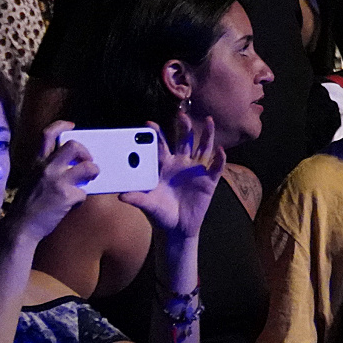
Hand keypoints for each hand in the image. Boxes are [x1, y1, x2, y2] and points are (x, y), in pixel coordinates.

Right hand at [23, 121, 100, 237]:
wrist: (20, 226)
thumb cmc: (27, 205)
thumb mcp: (31, 179)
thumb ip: (46, 169)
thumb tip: (69, 166)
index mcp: (37, 162)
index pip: (47, 135)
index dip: (61, 126)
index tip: (72, 126)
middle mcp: (47, 168)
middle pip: (73, 146)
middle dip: (86, 151)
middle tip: (87, 160)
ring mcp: (57, 181)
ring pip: (88, 167)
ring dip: (93, 172)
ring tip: (90, 178)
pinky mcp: (66, 196)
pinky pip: (84, 192)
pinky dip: (81, 198)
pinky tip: (73, 204)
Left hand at [120, 111, 224, 242]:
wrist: (176, 228)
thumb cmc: (160, 213)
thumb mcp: (148, 205)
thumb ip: (137, 198)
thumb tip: (121, 195)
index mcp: (165, 166)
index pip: (161, 146)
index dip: (156, 134)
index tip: (148, 123)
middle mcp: (182, 164)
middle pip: (184, 140)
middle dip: (184, 127)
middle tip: (181, 114)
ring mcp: (196, 171)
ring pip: (203, 148)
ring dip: (207, 134)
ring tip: (209, 120)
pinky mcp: (209, 181)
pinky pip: (216, 167)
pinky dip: (220, 159)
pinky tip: (221, 151)